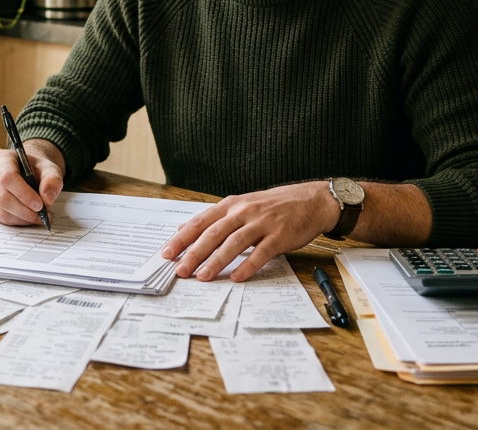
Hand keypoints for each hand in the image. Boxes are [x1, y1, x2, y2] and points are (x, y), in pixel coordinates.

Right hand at [0, 140, 64, 225]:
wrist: (27, 173)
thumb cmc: (36, 170)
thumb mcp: (50, 170)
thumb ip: (52, 181)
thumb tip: (47, 199)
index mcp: (1, 159)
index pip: (7, 178)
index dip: (24, 194)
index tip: (40, 205)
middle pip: (2, 197)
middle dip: (24, 210)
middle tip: (43, 216)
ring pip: (1, 211)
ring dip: (22, 219)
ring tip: (39, 218)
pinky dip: (17, 222)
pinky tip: (28, 218)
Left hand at [161, 182, 339, 281]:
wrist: (311, 200)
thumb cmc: (273, 205)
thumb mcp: (241, 205)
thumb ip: (214, 219)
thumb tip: (183, 229)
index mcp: (231, 204)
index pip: (200, 222)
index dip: (182, 239)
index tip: (166, 254)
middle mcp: (243, 211)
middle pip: (213, 234)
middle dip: (194, 253)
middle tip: (180, 271)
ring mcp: (262, 222)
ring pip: (233, 243)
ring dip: (216, 261)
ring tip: (202, 277)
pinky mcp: (279, 235)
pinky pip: (261, 252)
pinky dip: (248, 266)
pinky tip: (237, 278)